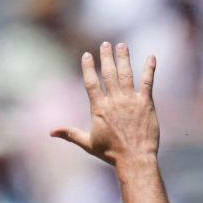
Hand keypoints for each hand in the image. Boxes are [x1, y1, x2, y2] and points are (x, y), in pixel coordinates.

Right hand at [51, 42, 158, 170]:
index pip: (91, 82)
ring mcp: (131, 101)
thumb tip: (50, 132)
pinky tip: (151, 57)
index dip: (88, 67)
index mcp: (99, 108)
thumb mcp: (88, 143)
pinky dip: (150, 69)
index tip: (87, 55)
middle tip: (105, 44)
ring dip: (124, 58)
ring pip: (126, 74)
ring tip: (122, 45)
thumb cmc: (111, 154)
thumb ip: (70, 134)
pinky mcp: (146, 104)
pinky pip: (148, 82)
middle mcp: (114, 101)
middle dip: (106, 57)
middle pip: (109, 73)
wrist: (135, 159)